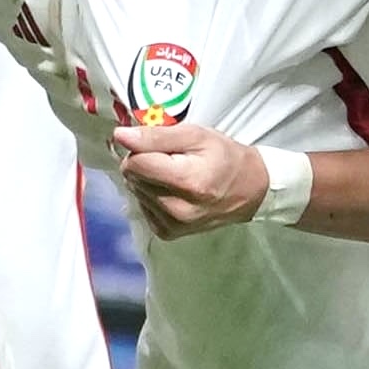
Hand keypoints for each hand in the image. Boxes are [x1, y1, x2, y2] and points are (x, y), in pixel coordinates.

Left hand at [112, 122, 268, 239]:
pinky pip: (142, 206)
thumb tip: (121, 136)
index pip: (135, 163)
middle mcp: (176, 209)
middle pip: (132, 177)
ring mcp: (171, 225)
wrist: (247, 190)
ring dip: (148, 179)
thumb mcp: (195, 135)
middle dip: (145, 162)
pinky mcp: (166, 233)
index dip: (142, 148)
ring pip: (135, 191)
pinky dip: (152, 195)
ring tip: (175, 175)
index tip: (161, 145)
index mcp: (187, 182)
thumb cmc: (223, 157)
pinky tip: (173, 191)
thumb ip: (156, 135)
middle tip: (172, 159)